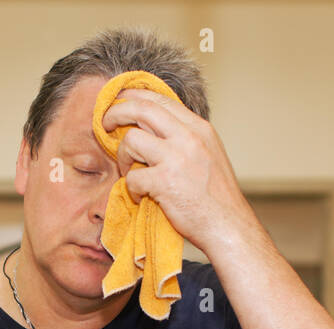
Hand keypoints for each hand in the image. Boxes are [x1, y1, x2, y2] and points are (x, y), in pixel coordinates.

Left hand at [100, 88, 258, 255]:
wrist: (228, 226)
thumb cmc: (216, 197)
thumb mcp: (208, 154)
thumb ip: (184, 137)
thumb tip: (152, 127)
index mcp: (199, 128)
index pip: (160, 99)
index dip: (133, 97)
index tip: (119, 102)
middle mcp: (188, 137)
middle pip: (141, 109)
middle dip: (115, 112)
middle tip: (105, 124)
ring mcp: (176, 158)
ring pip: (130, 141)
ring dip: (123, 157)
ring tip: (130, 172)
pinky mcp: (164, 182)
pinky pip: (132, 177)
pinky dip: (131, 189)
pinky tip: (141, 197)